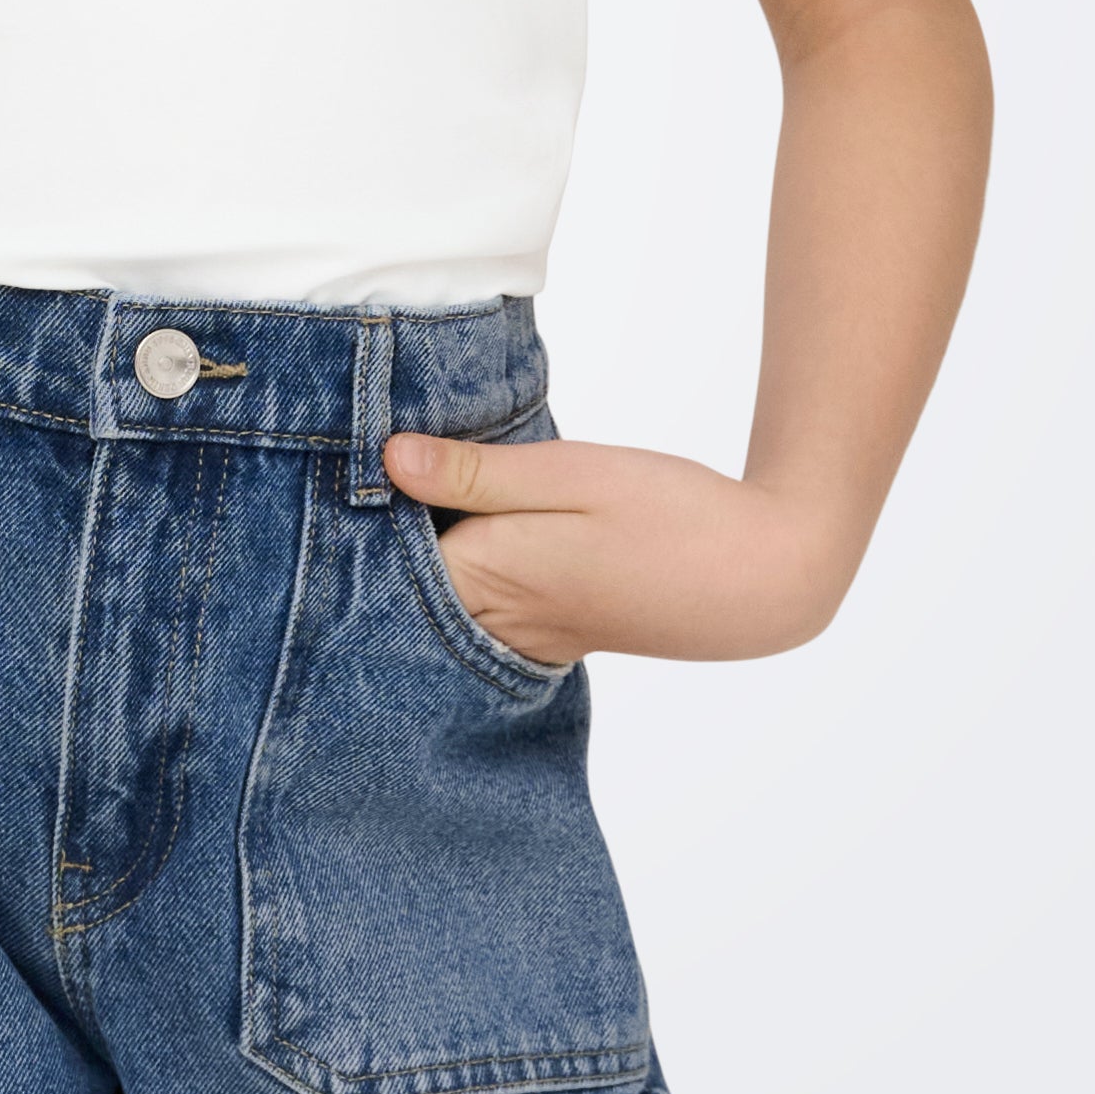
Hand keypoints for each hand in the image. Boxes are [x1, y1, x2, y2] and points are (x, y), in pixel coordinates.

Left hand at [381, 431, 864, 663]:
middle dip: (378, 533)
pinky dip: (464, 562)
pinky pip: (482, 598)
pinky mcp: (555, 629)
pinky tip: (460, 517)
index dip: (354, 510)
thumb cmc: (673, 517)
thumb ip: (477, 471)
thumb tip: (387, 459)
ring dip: (421, 546)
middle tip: (347, 463)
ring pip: (442, 592)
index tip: (328, 459)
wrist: (766, 576)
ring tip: (395, 483)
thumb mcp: (572, 473)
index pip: (382, 557)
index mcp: (489, 581)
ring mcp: (527, 634)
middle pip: (404, 583)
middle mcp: (497, 622)